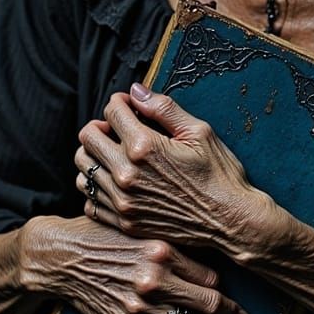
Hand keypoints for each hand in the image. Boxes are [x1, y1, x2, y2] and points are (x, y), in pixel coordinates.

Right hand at [21, 215, 248, 313]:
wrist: (63, 257)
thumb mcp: (143, 231)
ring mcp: (140, 308)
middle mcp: (154, 281)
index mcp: (162, 251)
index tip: (239, 300)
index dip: (229, 293)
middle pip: (207, 307)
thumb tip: (211, 271)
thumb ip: (176, 250)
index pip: (210, 278)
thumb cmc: (104, 237)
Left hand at [75, 84, 268, 250]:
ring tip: (116, 153)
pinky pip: (90, 200)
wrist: (230, 221)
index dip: (120, 102)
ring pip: (84, 168)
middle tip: (119, 127)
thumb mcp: (198, 131)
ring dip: (96, 155)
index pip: (112, 111)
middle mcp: (127, 175)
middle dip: (102, 125)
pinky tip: (116, 180)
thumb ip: (163, 108)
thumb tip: (136, 90)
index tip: (131, 105)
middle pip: (88, 138)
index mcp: (145, 147)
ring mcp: (123, 202)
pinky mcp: (124, 222)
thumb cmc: (219, 173)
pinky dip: (97, 186)